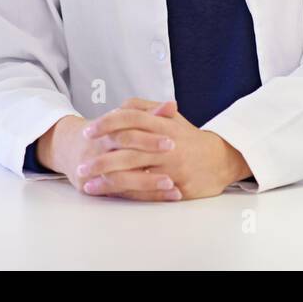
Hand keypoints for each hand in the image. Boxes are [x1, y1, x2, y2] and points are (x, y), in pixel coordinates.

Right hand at [37, 104, 181, 201]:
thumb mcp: (121, 120)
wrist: (67, 148)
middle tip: (174, 158)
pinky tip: (165, 197)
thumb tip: (172, 106)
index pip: (126, 130)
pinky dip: (144, 196)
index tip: (172, 139)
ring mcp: (92, 170)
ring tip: (172, 185)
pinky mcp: (91, 188)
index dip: (149, 135)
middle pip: (123, 152)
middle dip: (148, 155)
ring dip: (148, 182)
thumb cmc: (103, 134)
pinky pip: (120, 195)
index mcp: (105, 130)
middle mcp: (96, 149)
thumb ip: (148, 114)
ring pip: (121, 178)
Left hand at [79, 98, 252, 200]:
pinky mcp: (176, 186)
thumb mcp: (170, 118)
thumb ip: (145, 109)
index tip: (88, 131)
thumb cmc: (189, 138)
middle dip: (101, 157)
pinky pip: (147, 190)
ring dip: (108, 179)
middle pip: (128, 149)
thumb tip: (120, 106)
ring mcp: (171, 166)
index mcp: (163, 124)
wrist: (221, 159)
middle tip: (81, 162)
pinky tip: (110, 194)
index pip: (130, 118)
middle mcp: (166, 144)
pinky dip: (126, 193)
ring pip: (134, 172)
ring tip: (88, 182)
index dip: (107, 124)